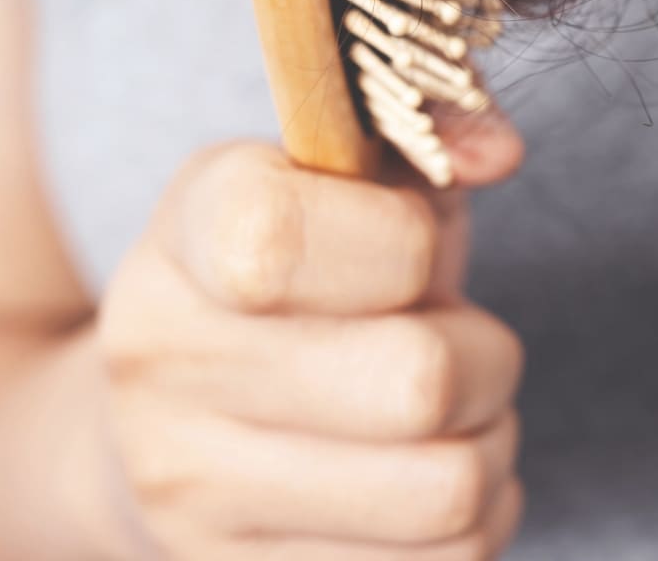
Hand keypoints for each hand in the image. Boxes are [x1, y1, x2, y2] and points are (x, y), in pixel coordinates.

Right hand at [93, 118, 526, 559]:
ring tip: (451, 415)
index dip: (402, 243)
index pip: (283, 238)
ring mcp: (192, 493)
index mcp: (189, 234)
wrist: (162, 425)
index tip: (408, 245)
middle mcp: (163, 364)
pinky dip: (476, 520)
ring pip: (447, 490)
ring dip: (490, 445)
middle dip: (487, 356)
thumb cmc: (305, 281)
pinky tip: (425, 477)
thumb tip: (496, 151)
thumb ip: (428, 136)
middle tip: (461, 342)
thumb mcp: (352, 183)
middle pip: (417, 381)